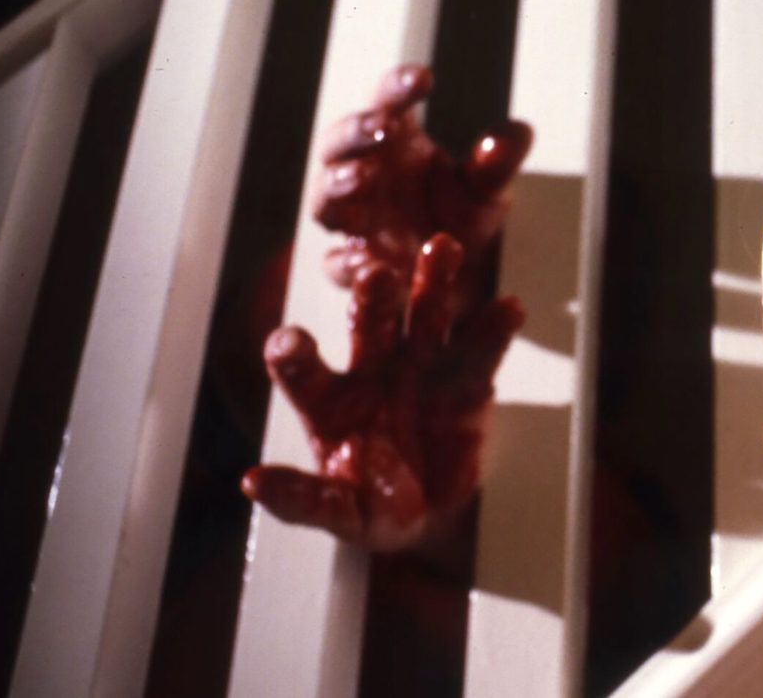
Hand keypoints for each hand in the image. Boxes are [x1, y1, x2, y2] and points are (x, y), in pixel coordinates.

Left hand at [241, 64, 531, 551]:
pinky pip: (480, 351)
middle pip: (368, 323)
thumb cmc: (372, 506)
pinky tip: (508, 308)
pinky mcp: (467, 381)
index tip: (290, 343)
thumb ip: (302, 499)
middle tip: (377, 276)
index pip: (303, 366)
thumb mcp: (337, 511)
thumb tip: (253, 483)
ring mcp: (421, 368)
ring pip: (425, 318)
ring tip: (441, 250)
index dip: (294, 353)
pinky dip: (494, 329)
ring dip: (432, 284)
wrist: (429, 512)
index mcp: (328, 397)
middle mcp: (372, 369)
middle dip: (373, 298)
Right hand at [311, 64, 530, 298]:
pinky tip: (366, 260)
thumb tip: (520, 133)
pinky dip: (346, 261)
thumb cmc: (465, 218)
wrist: (465, 280)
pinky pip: (336, 263)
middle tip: (384, 127)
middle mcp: (365, 174)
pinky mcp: (355, 265)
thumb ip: (498, 164)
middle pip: (339, 143)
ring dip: (339, 184)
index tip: (424, 79)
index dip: (398, 87)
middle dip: (357, 131)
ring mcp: (354, 220)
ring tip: (362, 177)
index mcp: (397, 143)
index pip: (388, 103)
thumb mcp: (488, 192)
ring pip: (325, 199)